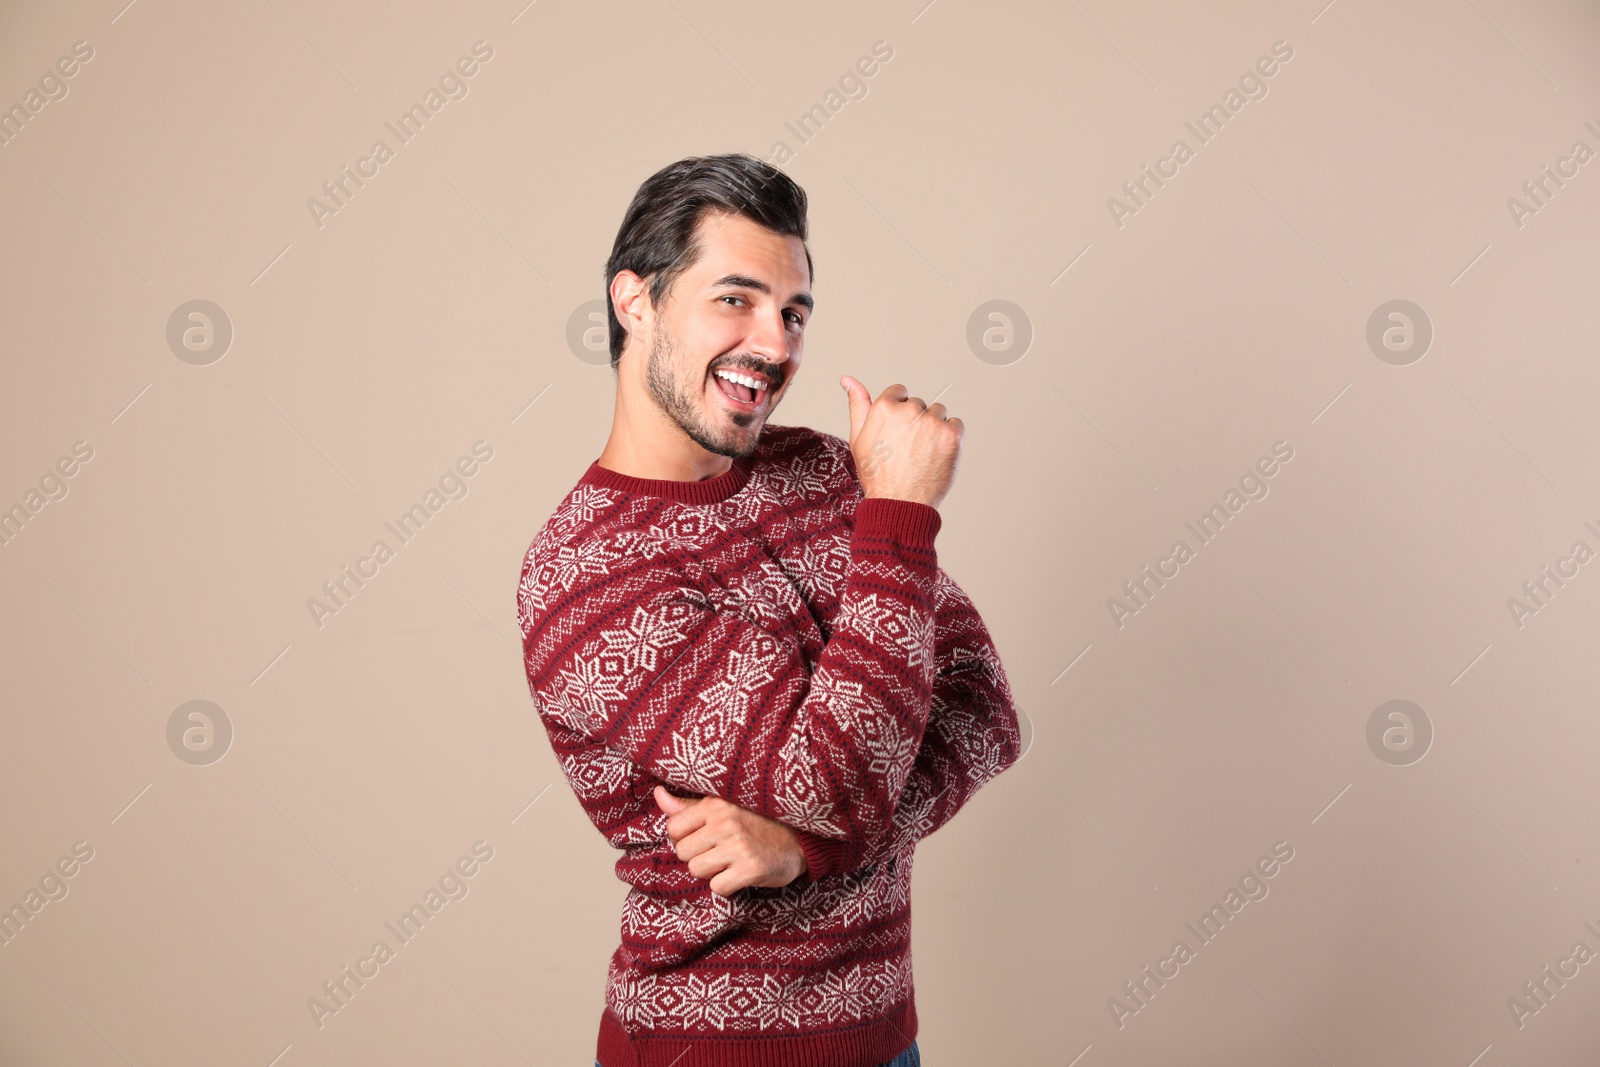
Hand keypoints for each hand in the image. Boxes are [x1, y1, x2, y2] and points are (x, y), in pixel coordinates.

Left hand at [653, 786, 807, 896]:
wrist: (800, 839)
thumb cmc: (757, 822)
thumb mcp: (723, 806)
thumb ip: (688, 806)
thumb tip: (658, 795)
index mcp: (716, 805)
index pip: (673, 828)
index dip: (683, 838)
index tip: (702, 838)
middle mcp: (725, 823)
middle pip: (682, 853)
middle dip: (697, 857)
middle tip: (719, 852)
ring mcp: (738, 846)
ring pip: (696, 871)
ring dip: (711, 872)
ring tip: (729, 862)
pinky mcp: (751, 868)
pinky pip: (717, 887)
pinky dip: (726, 886)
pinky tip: (739, 874)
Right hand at [839, 375, 962, 508]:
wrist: (899, 504)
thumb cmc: (877, 474)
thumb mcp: (859, 438)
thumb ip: (857, 405)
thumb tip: (847, 379)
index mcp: (884, 407)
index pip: (900, 393)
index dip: (898, 414)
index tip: (897, 432)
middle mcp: (909, 410)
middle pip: (919, 405)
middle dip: (915, 422)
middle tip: (907, 449)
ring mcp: (932, 422)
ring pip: (938, 412)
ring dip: (934, 428)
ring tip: (922, 454)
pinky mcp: (952, 435)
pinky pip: (956, 424)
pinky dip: (950, 438)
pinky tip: (936, 455)